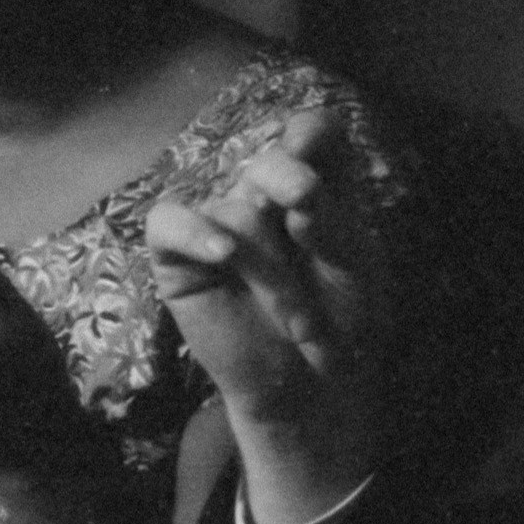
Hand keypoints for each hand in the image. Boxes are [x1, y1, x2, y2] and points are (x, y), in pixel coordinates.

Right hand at [144, 109, 390, 517]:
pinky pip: (169, 221)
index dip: (312, 134)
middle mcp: (264, 198)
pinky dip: (196, 233)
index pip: (310, 133)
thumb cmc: (342, 325)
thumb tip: (295, 194)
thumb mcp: (354, 269)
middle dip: (290, 182)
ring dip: (272, 269)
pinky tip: (222, 255)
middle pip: (268, 160)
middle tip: (307, 216)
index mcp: (316, 189)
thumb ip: (330, 223)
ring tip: (297, 319)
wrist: (311, 391)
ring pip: (237, 210)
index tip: (316, 152)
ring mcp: (217, 225)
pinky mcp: (178, 257)